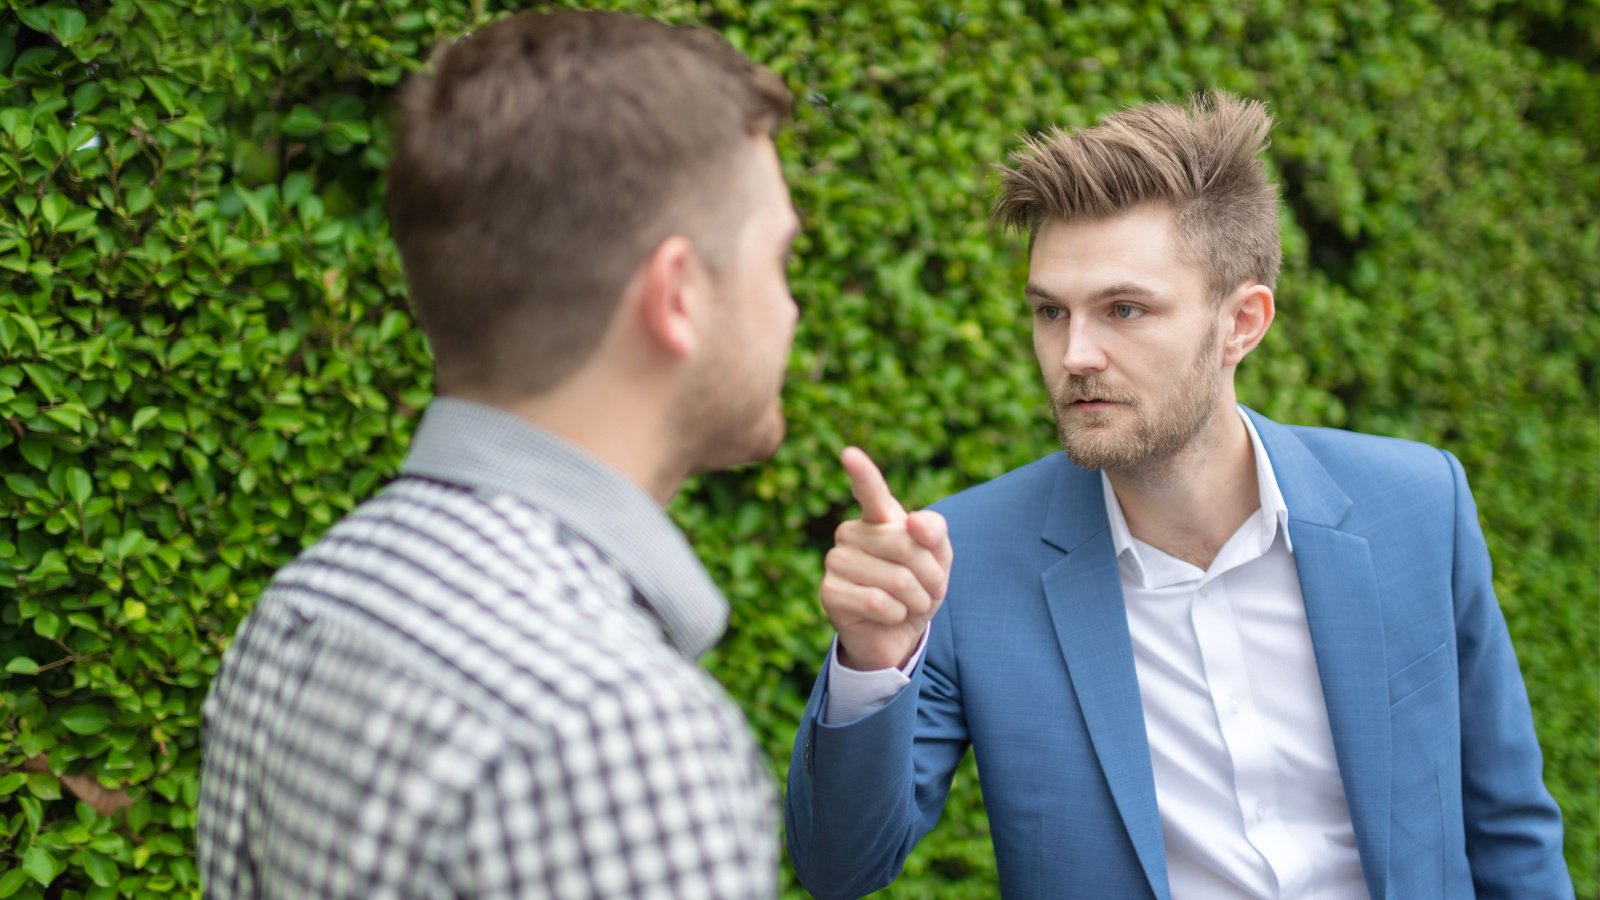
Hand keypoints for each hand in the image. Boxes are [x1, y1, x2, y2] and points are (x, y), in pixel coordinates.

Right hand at [821, 446, 953, 670]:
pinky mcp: (829, 592)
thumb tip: (913, 523)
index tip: (850, 453)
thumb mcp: (938, 558)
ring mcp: (835, 561)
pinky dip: (896, 615)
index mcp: (878, 519)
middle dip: (930, 574)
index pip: (871, 491)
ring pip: (894, 578)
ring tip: (908, 605)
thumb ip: (935, 532)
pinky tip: (889, 616)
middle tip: (929, 590)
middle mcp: (851, 533)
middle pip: (904, 544)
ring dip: (915, 599)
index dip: (863, 473)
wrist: (899, 634)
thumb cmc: (918, 587)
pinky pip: (879, 602)